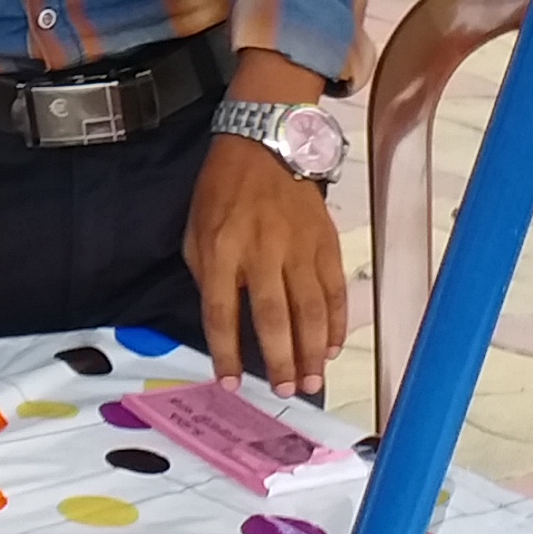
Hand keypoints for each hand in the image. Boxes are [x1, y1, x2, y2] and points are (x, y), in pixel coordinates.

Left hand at [189, 124, 349, 396]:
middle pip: (272, 316)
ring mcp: (298, 246)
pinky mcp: (325, 241)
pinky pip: (334, 290)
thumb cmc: (222, 190)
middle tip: (283, 391)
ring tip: (309, 381)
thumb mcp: (196, 230)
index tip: (230, 384)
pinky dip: (335, 322)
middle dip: (280, 359)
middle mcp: (261, 249)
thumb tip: (225, 322)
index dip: (225, 352)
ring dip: (311, 350)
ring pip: (310, 308)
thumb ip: (208, 275)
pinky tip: (330, 346)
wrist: (265, 142)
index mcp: (220, 248)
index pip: (221, 311)